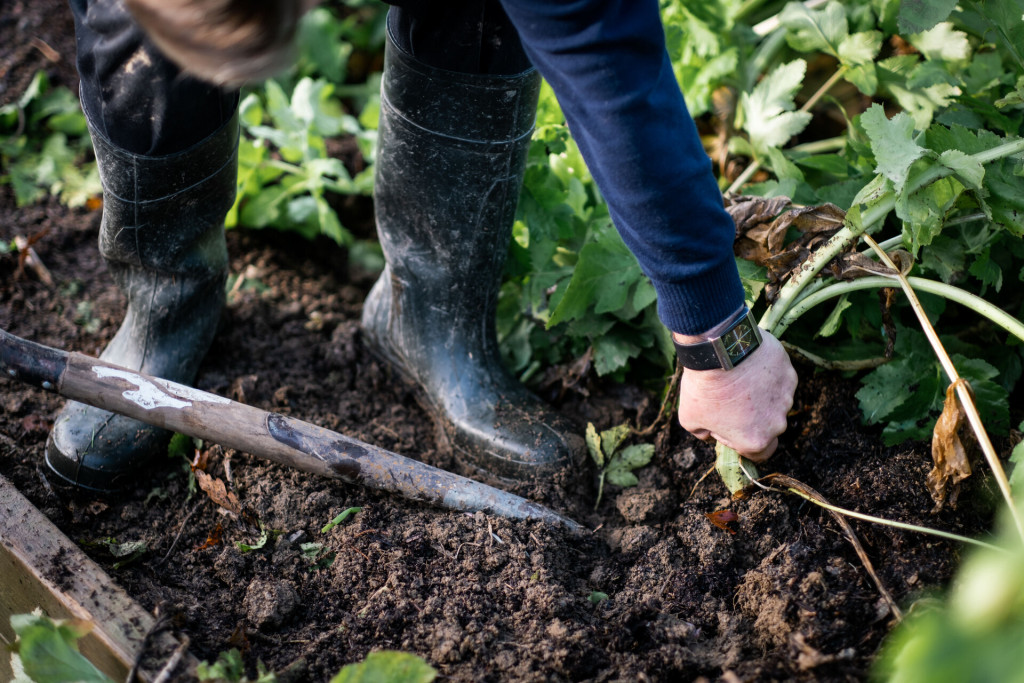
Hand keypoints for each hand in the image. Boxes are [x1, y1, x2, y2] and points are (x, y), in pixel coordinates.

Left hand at [676, 331, 796, 461]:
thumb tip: (711, 435)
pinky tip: (748, 364)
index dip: (740, 442)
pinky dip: (766, 374)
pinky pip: (778, 379)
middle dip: (751, 417)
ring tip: (738, 378)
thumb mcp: (690, 420)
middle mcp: (777, 422)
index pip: (758, 454)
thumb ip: (704, 434)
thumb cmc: (704, 387)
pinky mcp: (789, 373)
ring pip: (774, 401)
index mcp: (756, 440)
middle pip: (766, 426)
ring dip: (760, 395)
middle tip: (730, 399)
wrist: (718, 349)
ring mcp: (786, 396)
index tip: (727, 427)